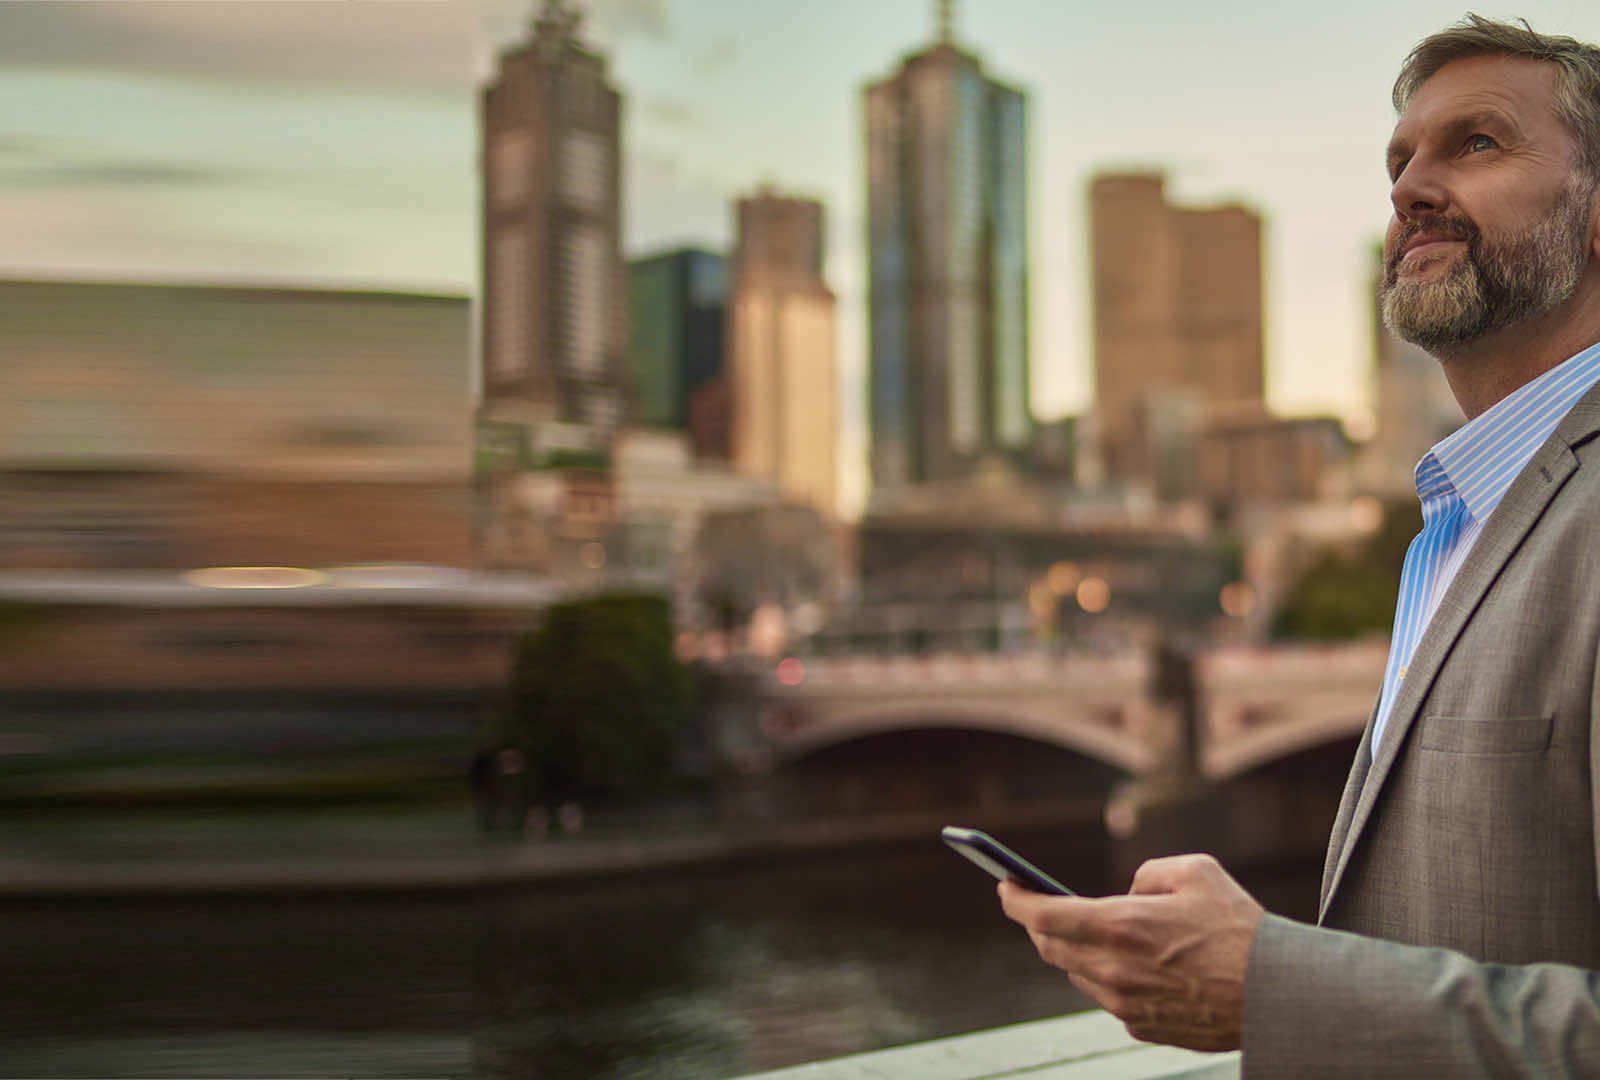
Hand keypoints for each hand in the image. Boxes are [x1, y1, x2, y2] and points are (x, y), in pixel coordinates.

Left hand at [998, 853, 1262, 1051]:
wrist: (1277, 996)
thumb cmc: (1239, 929)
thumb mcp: (1195, 871)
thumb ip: (1146, 874)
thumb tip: (1126, 893)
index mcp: (1120, 925)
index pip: (1043, 916)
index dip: (1016, 900)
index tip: (1005, 887)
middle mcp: (1114, 969)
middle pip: (1051, 948)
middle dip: (1039, 925)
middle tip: (1038, 905)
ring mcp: (1125, 1004)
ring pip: (1078, 975)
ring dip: (1075, 952)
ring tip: (1089, 931)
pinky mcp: (1141, 1027)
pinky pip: (1108, 997)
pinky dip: (1108, 977)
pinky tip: (1132, 964)